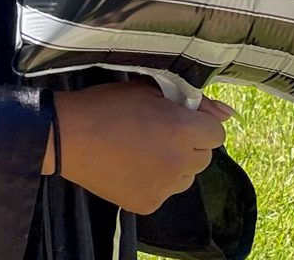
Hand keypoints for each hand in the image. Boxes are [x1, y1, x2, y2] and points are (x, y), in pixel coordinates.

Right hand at [49, 82, 234, 213]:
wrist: (65, 136)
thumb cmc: (106, 106)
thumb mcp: (149, 91)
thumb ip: (192, 102)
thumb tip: (229, 114)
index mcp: (182, 130)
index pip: (216, 133)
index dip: (197, 124)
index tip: (176, 120)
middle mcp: (179, 162)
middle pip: (204, 157)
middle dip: (188, 145)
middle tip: (156, 134)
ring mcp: (164, 187)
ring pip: (186, 177)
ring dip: (174, 164)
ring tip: (141, 151)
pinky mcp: (148, 203)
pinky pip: (165, 192)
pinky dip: (154, 181)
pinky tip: (130, 166)